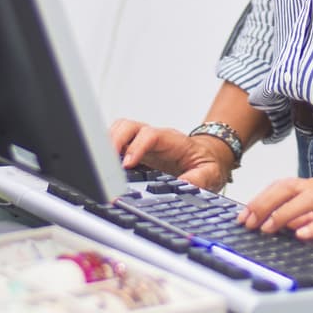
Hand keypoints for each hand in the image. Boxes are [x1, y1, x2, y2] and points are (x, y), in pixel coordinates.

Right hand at [108, 118, 231, 192]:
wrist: (207, 157)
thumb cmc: (206, 162)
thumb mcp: (211, 172)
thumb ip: (199, 179)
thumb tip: (186, 186)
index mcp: (172, 141)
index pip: (150, 135)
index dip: (136, 147)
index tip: (127, 164)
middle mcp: (154, 139)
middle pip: (129, 126)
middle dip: (115, 140)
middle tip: (106, 162)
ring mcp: (142, 143)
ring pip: (119, 131)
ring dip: (108, 144)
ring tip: (101, 164)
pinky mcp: (135, 151)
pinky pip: (117, 143)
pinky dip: (108, 151)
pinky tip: (104, 167)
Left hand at [238, 174, 312, 242]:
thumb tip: (290, 222)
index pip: (284, 187)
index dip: (261, 199)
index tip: (245, 214)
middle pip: (288, 189)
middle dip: (263, 204)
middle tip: (247, 221)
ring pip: (306, 201)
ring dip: (283, 214)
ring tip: (268, 227)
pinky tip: (302, 234)